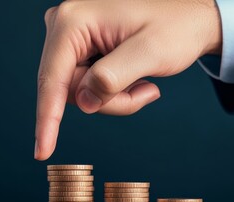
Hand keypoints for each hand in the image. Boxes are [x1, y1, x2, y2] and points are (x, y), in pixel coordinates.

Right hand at [34, 0, 221, 159]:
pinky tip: (134, 77)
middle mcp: (63, 25)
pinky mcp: (77, 48)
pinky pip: (85, 86)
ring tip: (143, 83)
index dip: (48, 118)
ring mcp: (69, 37)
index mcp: (73, 21)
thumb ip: (113, 78)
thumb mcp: (150, 52)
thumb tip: (84, 102)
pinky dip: (112, 92)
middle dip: (106, 101)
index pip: (53, 79)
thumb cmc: (176, 26)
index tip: (43, 151)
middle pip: (67, 89)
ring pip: (78, 92)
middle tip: (145, 93)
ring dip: (112, 98)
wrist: (191, 17)